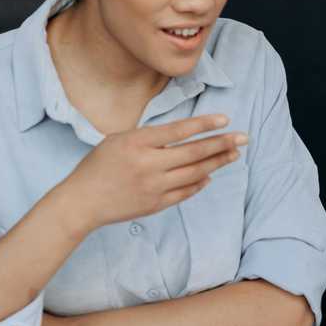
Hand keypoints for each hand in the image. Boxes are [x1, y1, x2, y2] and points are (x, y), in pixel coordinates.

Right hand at [64, 113, 246, 230]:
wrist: (82, 201)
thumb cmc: (99, 165)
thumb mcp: (120, 140)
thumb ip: (151, 137)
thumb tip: (185, 135)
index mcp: (137, 143)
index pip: (179, 131)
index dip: (204, 125)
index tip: (226, 120)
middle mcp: (148, 164)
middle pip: (194, 153)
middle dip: (222, 144)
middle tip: (243, 138)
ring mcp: (154, 187)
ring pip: (195, 173)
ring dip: (218, 163)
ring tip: (234, 154)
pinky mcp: (156, 204)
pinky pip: (186, 192)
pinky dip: (200, 182)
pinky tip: (210, 175)